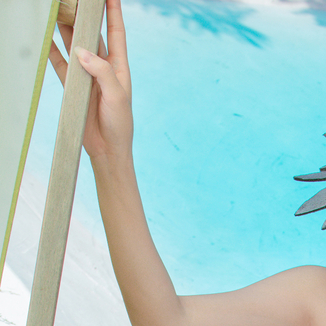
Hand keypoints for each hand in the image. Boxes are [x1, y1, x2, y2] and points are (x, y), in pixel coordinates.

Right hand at [48, 0, 132, 163]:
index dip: (113, 11)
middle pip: (92, 34)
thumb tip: (81, 51)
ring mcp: (87, 75)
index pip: (116, 32)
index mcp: (119, 66)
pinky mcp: (73, 87)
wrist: (108, 150)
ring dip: (66, 30)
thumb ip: (102, 71)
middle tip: (75, 1)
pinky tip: (46, 38)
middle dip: (84, 16)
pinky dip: (53, 52)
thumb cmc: (119, 124)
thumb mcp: (116, 96)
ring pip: (74, 46)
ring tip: (58, 10)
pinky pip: (60, 64)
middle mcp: (103, 67)